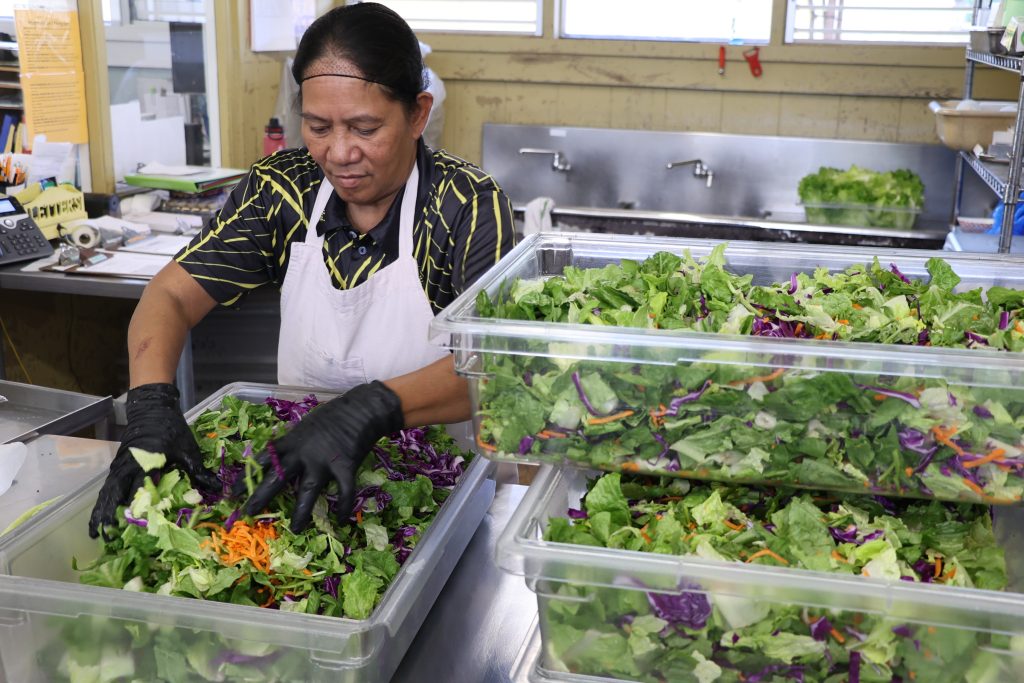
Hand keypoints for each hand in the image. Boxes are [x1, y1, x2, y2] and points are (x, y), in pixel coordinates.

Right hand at [88, 383, 218, 538]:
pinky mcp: (117, 466)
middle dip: (110, 517)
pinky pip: (107, 487)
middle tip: (108, 540)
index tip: (133, 530)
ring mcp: (119, 467)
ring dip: (102, 512)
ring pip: (107, 493)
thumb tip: (216, 488)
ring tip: (95, 533)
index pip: (138, 492)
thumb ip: (198, 471)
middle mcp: (126, 468)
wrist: (152, 409)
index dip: (136, 511)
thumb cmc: (171, 429)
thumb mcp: (187, 450)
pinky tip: (101, 514)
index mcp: (145, 464)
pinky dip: (103, 501)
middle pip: (114, 496)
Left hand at [235, 381, 403, 532]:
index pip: (262, 460)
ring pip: (307, 491)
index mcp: (291, 441)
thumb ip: (295, 443)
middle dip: (261, 496)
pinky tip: (341, 520)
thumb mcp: (306, 426)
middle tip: (248, 514)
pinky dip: (343, 507)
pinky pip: (343, 492)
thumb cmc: (334, 415)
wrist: (361, 409)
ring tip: (295, 529)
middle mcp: (302, 453)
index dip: (247, 476)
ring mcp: (323, 461)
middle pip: (277, 477)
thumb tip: (285, 457)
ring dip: (301, 512)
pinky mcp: (344, 467)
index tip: (232, 492)